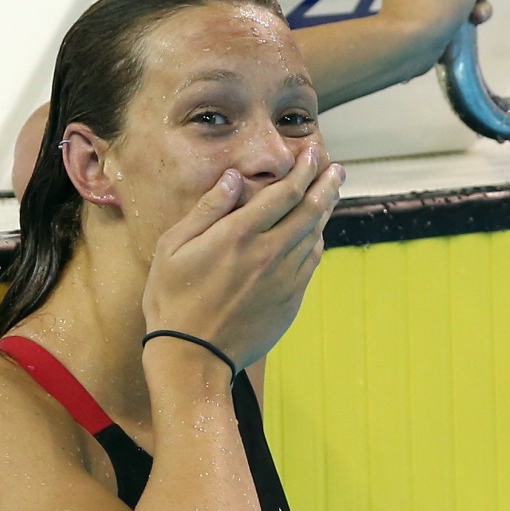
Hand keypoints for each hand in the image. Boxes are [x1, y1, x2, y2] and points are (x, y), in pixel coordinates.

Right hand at [141, 148, 343, 372]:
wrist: (192, 357)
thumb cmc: (173, 300)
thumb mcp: (174, 248)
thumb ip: (207, 209)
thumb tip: (233, 178)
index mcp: (239, 235)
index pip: (284, 192)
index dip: (303, 169)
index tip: (311, 153)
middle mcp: (269, 254)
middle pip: (311, 210)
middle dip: (326, 184)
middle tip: (336, 168)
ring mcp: (284, 279)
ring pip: (315, 235)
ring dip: (326, 210)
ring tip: (331, 192)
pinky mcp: (291, 301)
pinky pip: (311, 262)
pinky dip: (317, 241)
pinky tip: (315, 233)